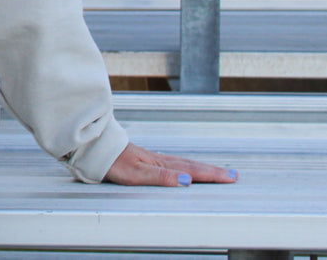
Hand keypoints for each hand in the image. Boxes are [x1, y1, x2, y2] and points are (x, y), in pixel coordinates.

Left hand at [104, 142, 237, 186]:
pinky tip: (185, 168)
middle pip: (191, 165)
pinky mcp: (144, 159)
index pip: (191, 171)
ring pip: (183, 163)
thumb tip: (185, 180)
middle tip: (233, 175)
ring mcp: (152, 159)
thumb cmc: (111, 161)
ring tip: (217, 171)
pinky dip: (186, 165)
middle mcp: (159, 160)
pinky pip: (173, 162)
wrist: (93, 147)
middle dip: (213, 171)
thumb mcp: (135, 173)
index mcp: (160, 164)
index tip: (230, 178)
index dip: (211, 175)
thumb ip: (160, 177)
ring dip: (201, 168)